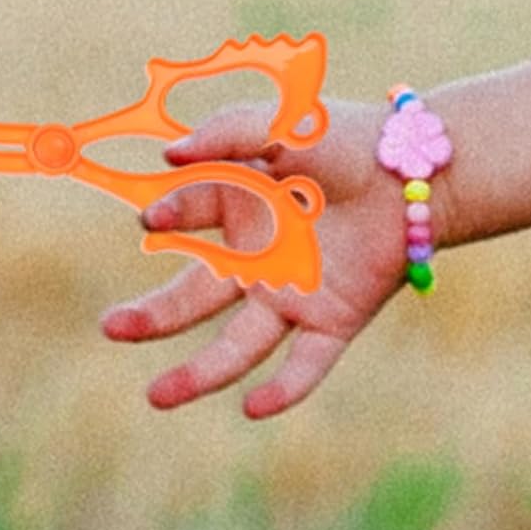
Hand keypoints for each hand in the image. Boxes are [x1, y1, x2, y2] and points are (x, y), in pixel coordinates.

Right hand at [100, 98, 413, 418]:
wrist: (417, 172)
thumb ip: (230, 131)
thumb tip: (169, 156)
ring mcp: (291, 295)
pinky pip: (305, 363)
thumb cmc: (348, 140)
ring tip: (156, 397)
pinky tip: (255, 406)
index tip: (155, 219)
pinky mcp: (332, 321)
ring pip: (237, 345)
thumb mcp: (287, 122)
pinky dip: (285, 388)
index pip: (185, 218)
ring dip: (198, 374)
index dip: (169, 218)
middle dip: (152, 317)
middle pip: (193, 297)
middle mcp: (254, 260)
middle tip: (112, 327)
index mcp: (234, 209)